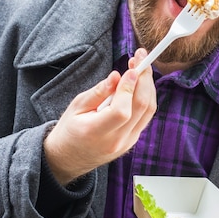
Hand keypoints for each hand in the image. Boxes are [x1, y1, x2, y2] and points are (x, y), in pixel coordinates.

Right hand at [43, 48, 155, 184]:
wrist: (69, 158)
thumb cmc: (69, 130)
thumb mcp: (76, 106)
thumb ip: (98, 92)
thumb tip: (116, 76)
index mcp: (96, 133)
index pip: (121, 110)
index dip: (129, 87)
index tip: (131, 68)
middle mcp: (116, 141)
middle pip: (142, 108)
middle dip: (144, 79)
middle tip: (141, 59)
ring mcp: (127, 143)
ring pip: (149, 111)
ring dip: (148, 86)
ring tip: (141, 68)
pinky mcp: (132, 141)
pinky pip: (146, 116)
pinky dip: (146, 97)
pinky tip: (139, 84)